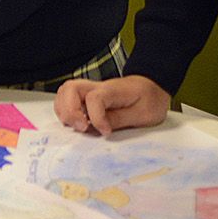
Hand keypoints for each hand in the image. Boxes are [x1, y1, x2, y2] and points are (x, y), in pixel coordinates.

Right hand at [54, 74, 172, 134]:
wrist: (152, 87)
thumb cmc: (149, 100)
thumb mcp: (143, 115)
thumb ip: (119, 120)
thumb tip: (99, 128)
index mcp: (113, 90)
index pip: (94, 98)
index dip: (97, 118)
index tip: (106, 132)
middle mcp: (97, 87)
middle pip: (70, 88)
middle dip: (70, 111)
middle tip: (82, 128)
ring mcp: (90, 90)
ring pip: (64, 92)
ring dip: (64, 110)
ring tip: (77, 126)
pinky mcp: (87, 97)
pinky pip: (67, 98)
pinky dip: (65, 111)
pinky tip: (77, 123)